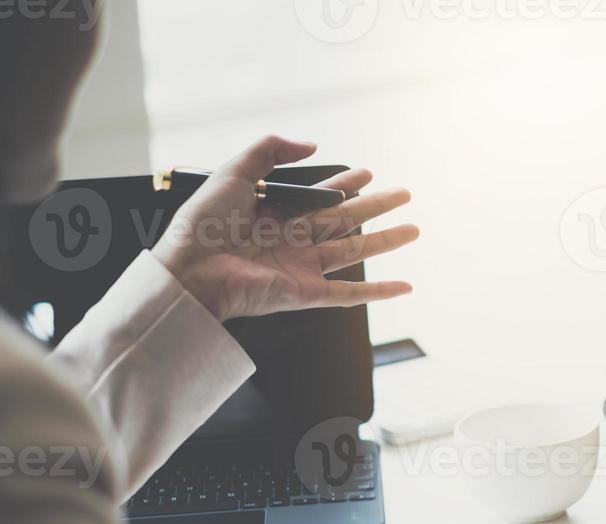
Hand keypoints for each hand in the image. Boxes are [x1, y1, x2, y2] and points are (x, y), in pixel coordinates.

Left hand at [153, 135, 418, 321]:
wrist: (191, 269)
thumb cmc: (203, 223)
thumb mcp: (234, 171)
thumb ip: (270, 150)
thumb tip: (313, 146)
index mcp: (276, 212)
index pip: (320, 196)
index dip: (344, 182)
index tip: (367, 172)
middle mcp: (293, 240)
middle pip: (345, 221)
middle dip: (376, 207)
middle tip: (404, 194)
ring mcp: (302, 268)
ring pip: (355, 252)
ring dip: (386, 241)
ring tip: (414, 229)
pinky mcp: (306, 294)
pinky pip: (350, 294)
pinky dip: (379, 293)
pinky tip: (405, 287)